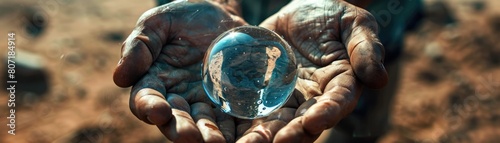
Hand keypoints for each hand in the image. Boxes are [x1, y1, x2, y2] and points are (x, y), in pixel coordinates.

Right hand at [112, 0, 246, 141]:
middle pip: (175, 121)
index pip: (146, 100)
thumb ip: (140, 45)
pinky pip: (231, 122)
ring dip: (207, 137)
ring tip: (214, 142)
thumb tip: (120, 78)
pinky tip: (239, 138)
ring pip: (203, 126)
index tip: (159, 110)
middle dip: (181, 130)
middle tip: (189, 137)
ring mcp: (205, 103)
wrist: (222, 14)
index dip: (150, 107)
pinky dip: (234, 132)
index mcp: (155, 82)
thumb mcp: (159, 22)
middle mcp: (178, 98)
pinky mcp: (229, 104)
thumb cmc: (185, 16)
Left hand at [237, 0, 387, 141]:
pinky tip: (228, 129)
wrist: (301, 13)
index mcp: (340, 86)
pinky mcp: (263, 92)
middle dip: (290, 135)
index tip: (313, 122)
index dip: (326, 114)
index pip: (336, 103)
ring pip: (275, 122)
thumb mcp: (354, 23)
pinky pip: (251, 108)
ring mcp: (286, 98)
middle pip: (302, 122)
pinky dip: (240, 121)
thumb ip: (366, 48)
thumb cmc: (333, 17)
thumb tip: (379, 78)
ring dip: (262, 136)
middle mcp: (313, 99)